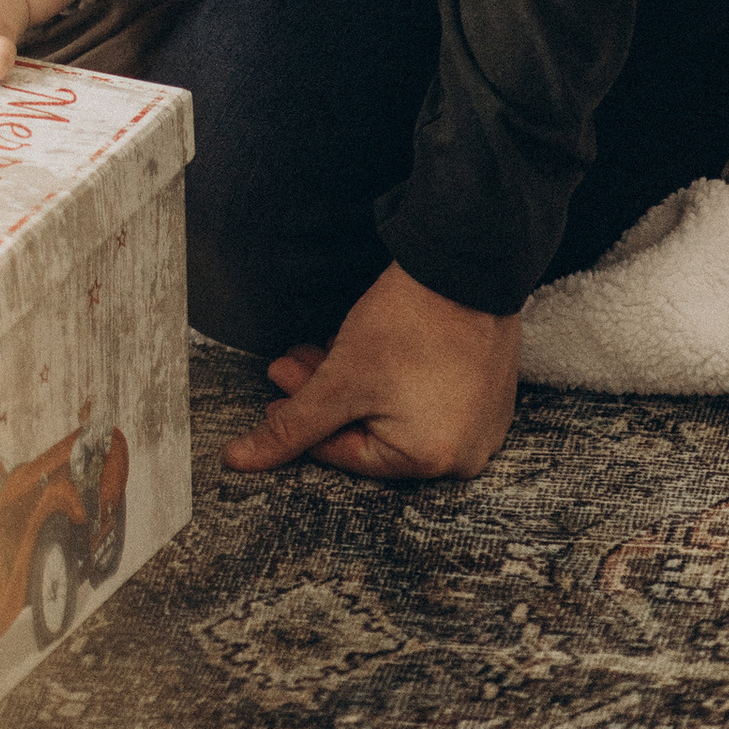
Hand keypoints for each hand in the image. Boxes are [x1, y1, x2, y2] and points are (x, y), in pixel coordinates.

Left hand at [220, 260, 521, 482]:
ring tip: (321, 347)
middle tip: (290, 364)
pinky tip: (363, 350)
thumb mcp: (340, 379)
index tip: (273, 397)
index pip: (348, 453)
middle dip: (324, 397)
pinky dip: (391, 379)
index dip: (303, 424)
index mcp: (430, 463)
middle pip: (372, 432)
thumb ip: (291, 427)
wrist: (465, 265)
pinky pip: (428, 397)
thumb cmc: (407, 324)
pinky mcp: (487, 392)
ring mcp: (481, 422)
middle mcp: (463, 454)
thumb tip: (241, 461)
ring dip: (353, 384)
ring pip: (397, 412)